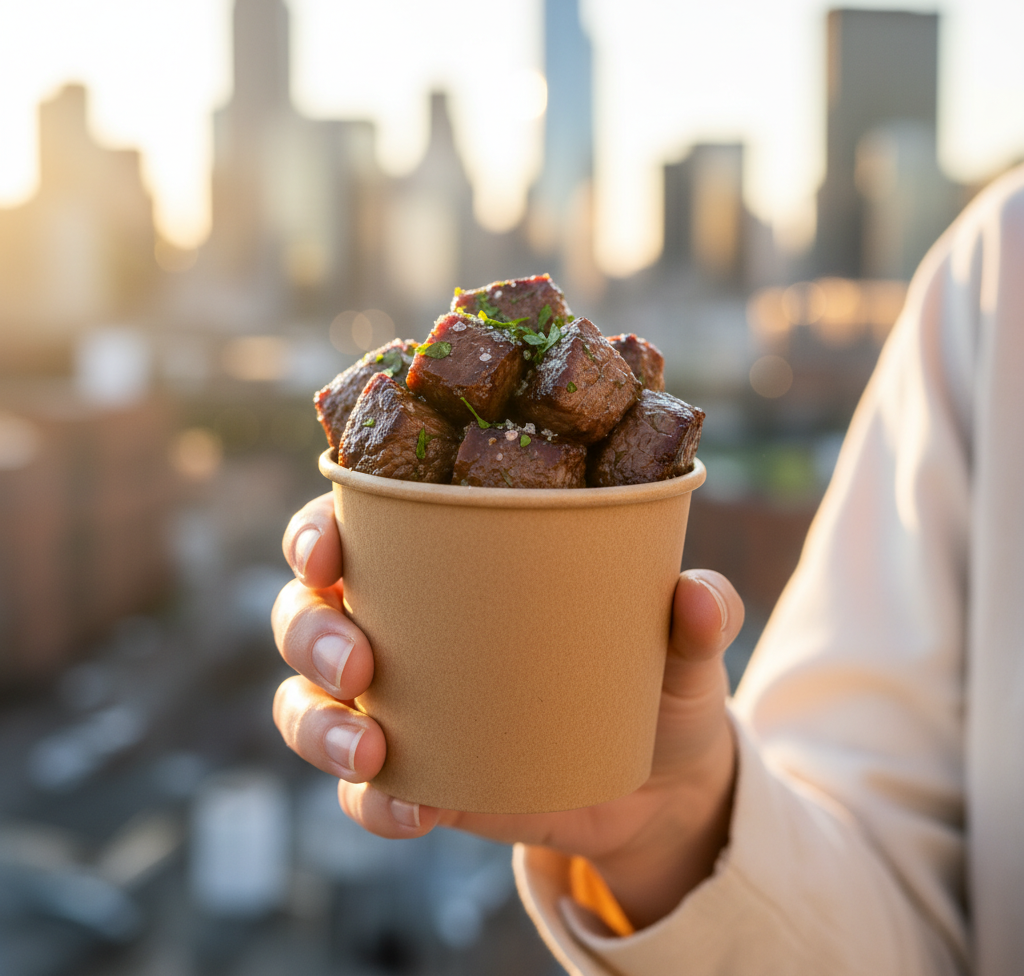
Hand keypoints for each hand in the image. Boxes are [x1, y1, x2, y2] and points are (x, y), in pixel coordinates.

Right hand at [273, 492, 743, 929]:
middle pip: (306, 612)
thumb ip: (699, 615)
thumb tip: (698, 595)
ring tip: (371, 754)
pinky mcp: (414, 776)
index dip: (316, 531)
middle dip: (309, 632)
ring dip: (317, 725)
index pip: (356, 528)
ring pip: (306, 702)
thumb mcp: (681, 646)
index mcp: (450, 562)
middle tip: (360, 666)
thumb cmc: (655, 680)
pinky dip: (369, 802)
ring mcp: (401, 704)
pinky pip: (360, 790)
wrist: (658, 787)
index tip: (329, 549)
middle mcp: (405, 624)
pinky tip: (412, 811)